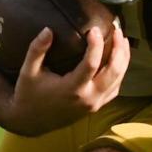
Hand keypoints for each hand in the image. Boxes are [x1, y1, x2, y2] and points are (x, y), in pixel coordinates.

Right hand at [7, 21, 129, 133]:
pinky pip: (114, 89)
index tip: (95, 29)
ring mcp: (94, 104)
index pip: (91, 64)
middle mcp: (87, 98)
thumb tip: (48, 29)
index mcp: (72, 89)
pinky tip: (119, 59)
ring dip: (123, 59)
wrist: (30, 121)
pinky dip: (120, 73)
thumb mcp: (29, 71)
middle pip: (113, 71)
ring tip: (122, 40)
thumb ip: (37, 49)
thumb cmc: (28, 94)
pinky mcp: (95, 107)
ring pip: (118, 80)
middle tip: (117, 30)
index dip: (96, 44)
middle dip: (119, 49)